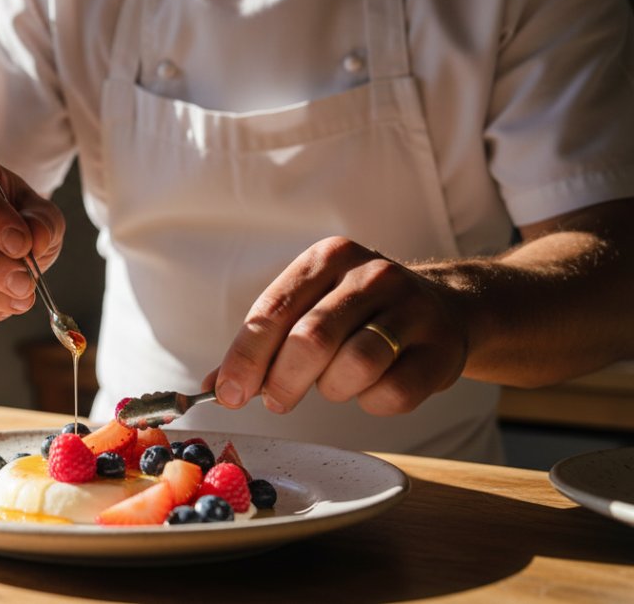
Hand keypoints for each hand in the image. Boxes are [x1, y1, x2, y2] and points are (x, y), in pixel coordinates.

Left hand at [204, 237, 468, 415]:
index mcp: (329, 257)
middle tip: (276, 401)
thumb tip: (214, 386)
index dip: (246, 356)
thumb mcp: (309, 308)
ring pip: (355, 365)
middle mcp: (372, 275)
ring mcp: (413, 309)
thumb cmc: (358, 314)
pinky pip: (393, 393)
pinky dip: (371, 403)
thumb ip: (262, 344)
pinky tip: (370, 390)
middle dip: (283, 381)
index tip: (228, 393)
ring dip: (332, 389)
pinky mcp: (442, 349)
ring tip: (333, 385)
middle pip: (312, 338)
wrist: (446, 309)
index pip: (274, 309)